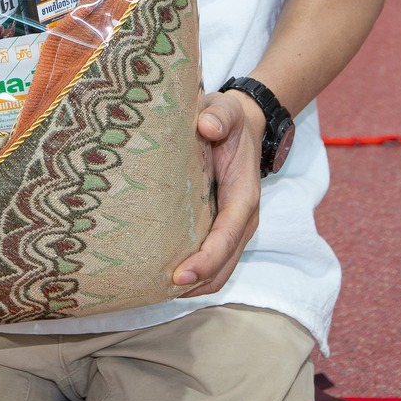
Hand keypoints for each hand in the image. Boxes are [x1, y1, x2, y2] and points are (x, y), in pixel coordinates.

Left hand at [172, 89, 264, 294]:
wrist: (242, 126)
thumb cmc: (228, 120)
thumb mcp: (225, 110)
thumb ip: (219, 115)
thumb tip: (206, 126)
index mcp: (244, 194)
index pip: (228, 236)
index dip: (206, 260)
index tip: (180, 275)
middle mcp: (243, 218)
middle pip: (225, 264)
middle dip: (197, 282)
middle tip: (158, 290)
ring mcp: (235, 228)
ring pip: (220, 271)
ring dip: (195, 286)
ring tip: (157, 290)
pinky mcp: (222, 230)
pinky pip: (213, 264)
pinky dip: (194, 276)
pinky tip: (164, 278)